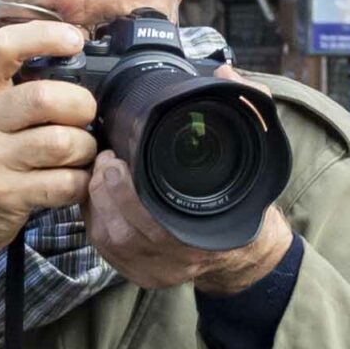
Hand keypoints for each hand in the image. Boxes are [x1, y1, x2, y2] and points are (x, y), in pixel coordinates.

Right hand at [0, 17, 100, 293]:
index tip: (75, 40)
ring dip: (86, 149)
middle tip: (87, 118)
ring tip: (81, 154)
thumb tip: (79, 69)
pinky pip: (63, 183)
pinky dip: (81, 182)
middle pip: (45, 98)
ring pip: (61, 142)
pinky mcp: (6, 195)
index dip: (44, 36)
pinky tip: (74, 182)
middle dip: (82, 106)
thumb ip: (18, 93)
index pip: (3, 46)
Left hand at [85, 65, 295, 292]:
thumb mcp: (255, 154)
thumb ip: (246, 109)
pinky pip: (105, 251)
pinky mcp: (140, 275)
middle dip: (104, 193)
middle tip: (103, 159)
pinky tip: (95, 194)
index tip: (115, 159)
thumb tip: (224, 74)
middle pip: (124, 234)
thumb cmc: (245, 199)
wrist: (246, 246)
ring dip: (95, 205)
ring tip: (97, 172)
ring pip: (109, 243)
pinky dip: (94, 220)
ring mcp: (158, 271)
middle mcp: (180, 261)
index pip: (156, 228)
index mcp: (207, 236)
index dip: (126, 195)